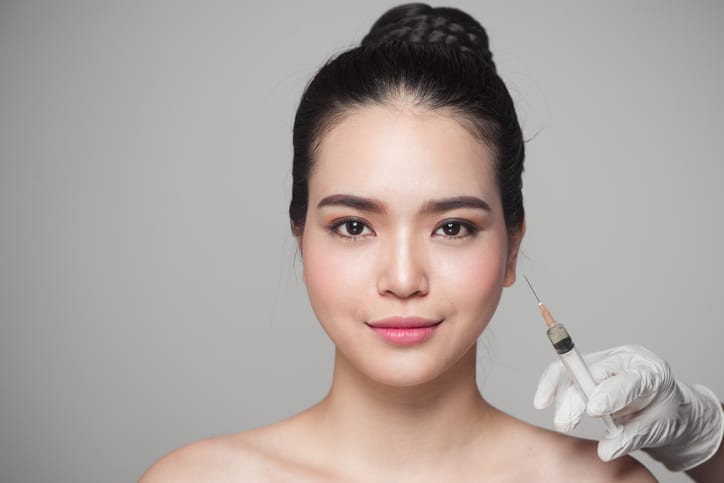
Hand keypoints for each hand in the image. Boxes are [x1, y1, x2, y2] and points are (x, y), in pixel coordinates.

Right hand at [534, 344, 723, 470]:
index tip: (592, 411)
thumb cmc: (666, 416)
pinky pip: (564, 371)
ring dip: (563, 397)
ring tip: (563, 422)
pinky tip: (543, 401)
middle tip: (565, 423)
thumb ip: (630, 439)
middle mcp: (626, 360)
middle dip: (575, 397)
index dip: (609, 394)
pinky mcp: (588, 366)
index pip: (628, 379)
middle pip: (593, 372)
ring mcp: (606, 360)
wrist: (667, 408)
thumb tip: (605, 451)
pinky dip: (552, 386)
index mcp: (652, 371)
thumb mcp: (657, 430)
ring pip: (574, 371)